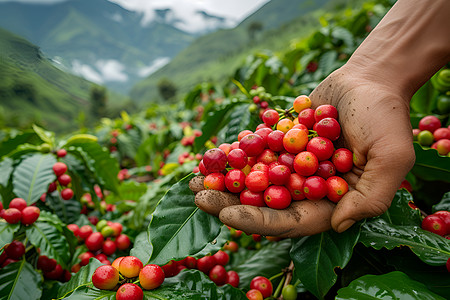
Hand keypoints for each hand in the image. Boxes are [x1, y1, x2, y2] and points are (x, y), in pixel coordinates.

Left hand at [191, 67, 414, 237]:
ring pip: (254, 180)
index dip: (260, 221)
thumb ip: (370, 197)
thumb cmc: (385, 116)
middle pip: (265, 203)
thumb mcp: (390, 157)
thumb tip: (338, 224)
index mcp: (333, 201)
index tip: (228, 217)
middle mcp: (308, 188)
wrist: (370, 79)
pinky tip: (210, 155)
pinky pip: (255, 153)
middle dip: (231, 204)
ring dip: (224, 181)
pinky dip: (234, 155)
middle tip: (199, 198)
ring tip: (193, 179)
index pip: (293, 221)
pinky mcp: (282, 144)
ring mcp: (293, 166)